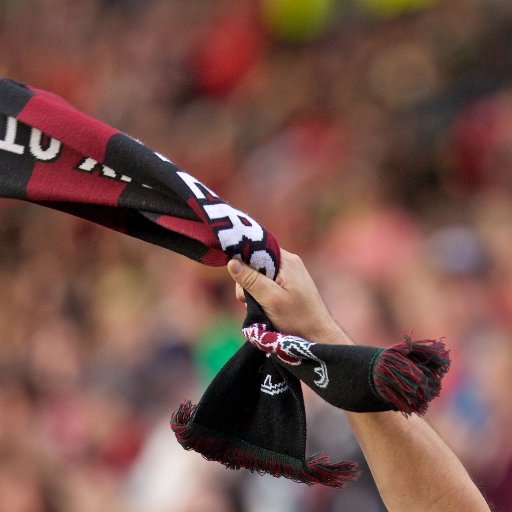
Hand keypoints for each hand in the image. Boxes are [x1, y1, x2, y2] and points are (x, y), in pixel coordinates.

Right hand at [227, 249, 353, 344]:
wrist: (318, 336)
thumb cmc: (297, 318)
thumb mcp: (270, 299)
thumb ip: (251, 280)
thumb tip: (232, 262)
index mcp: (286, 261)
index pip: (257, 249)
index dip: (243, 262)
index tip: (239, 279)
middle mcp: (288, 262)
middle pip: (255, 263)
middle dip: (248, 282)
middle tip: (250, 301)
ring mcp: (289, 273)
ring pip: (259, 275)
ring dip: (254, 292)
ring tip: (260, 308)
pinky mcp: (289, 285)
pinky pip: (267, 283)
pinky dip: (262, 295)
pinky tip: (265, 307)